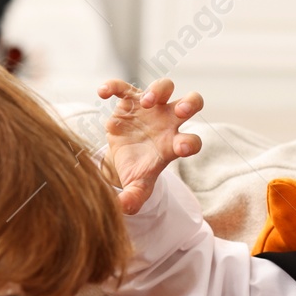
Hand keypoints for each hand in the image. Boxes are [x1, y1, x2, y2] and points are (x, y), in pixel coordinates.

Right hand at [97, 77, 203, 214]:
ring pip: (164, 87)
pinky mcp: (130, 99)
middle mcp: (168, 121)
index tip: (181, 147)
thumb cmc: (136, 170)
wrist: (123, 156)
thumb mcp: (137, 186)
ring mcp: (151, 107)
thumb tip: (123, 209)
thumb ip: (134, 197)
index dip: (191, 143)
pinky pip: (125, 87)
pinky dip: (115, 86)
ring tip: (146, 103)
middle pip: (192, 102)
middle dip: (190, 104)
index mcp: (174, 144)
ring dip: (158, 91)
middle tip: (181, 110)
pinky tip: (103, 93)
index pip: (192, 142)